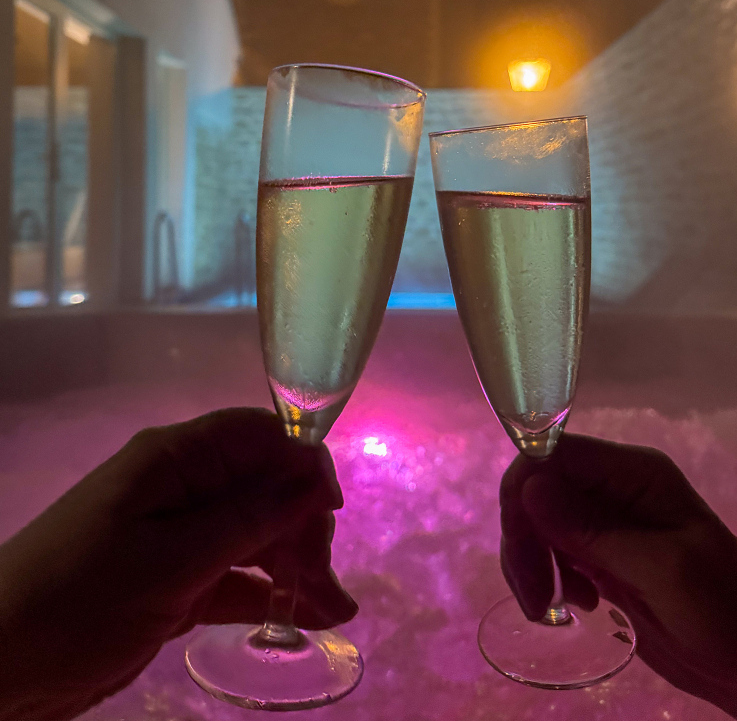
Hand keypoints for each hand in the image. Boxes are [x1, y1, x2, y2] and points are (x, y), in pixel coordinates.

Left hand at [0, 408, 355, 720]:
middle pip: (265, 488)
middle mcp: (183, 489)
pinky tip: (305, 616)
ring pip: (256, 536)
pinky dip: (268, 594)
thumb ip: (248, 519)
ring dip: (297, 566)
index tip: (332, 511)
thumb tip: (314, 478)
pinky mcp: (175, 582)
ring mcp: (179, 538)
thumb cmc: (80, 600)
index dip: (303, 463)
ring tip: (336, 609)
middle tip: (326, 578)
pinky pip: (235, 577)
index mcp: (176, 460)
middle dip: (303, 526)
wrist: (0, 667)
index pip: (258, 436)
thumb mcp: (171, 560)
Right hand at [500, 433, 736, 720]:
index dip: (524, 489)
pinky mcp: (599, 554)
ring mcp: (605, 520)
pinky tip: (575, 605)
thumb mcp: (662, 571)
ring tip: (548, 606)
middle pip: (537, 488)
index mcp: (635, 473)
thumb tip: (529, 487)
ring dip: (531, 562)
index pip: (555, 453)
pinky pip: (551, 549)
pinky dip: (547, 576)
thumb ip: (594, 530)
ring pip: (537, 520)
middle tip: (533, 594)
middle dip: (523, 537)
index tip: (518, 544)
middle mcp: (614, 487)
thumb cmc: (721, 613)